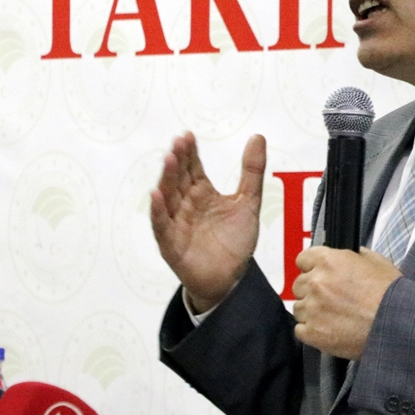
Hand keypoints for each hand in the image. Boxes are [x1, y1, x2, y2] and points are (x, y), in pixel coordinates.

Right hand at [150, 133, 265, 312]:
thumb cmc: (234, 240)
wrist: (231, 278)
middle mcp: (185, 205)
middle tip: (178, 143)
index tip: (188, 136)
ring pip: (168, 198)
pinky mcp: (171, 244)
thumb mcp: (249, 202)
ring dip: (167, 179)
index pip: (192, 168)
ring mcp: (177, 223)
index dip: (190, 153)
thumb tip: (258, 137)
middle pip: (178, 179)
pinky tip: (157, 196)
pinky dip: (159, 212)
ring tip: (169, 160)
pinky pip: (162, 226)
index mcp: (201, 193)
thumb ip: (252, 171)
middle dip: (178, 161)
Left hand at [292, 247, 400, 359]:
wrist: (396, 325)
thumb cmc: (391, 294)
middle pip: (299, 284)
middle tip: (331, 299)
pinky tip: (330, 330)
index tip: (319, 275)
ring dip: (312, 312)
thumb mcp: (377, 262)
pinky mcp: (312, 333)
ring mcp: (312, 309)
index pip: (303, 259)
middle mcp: (316, 283)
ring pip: (299, 308)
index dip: (313, 267)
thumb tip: (347, 256)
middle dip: (312, 291)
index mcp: (329, 261)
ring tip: (334, 317)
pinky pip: (301, 329)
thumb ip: (355, 256)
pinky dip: (312, 331)